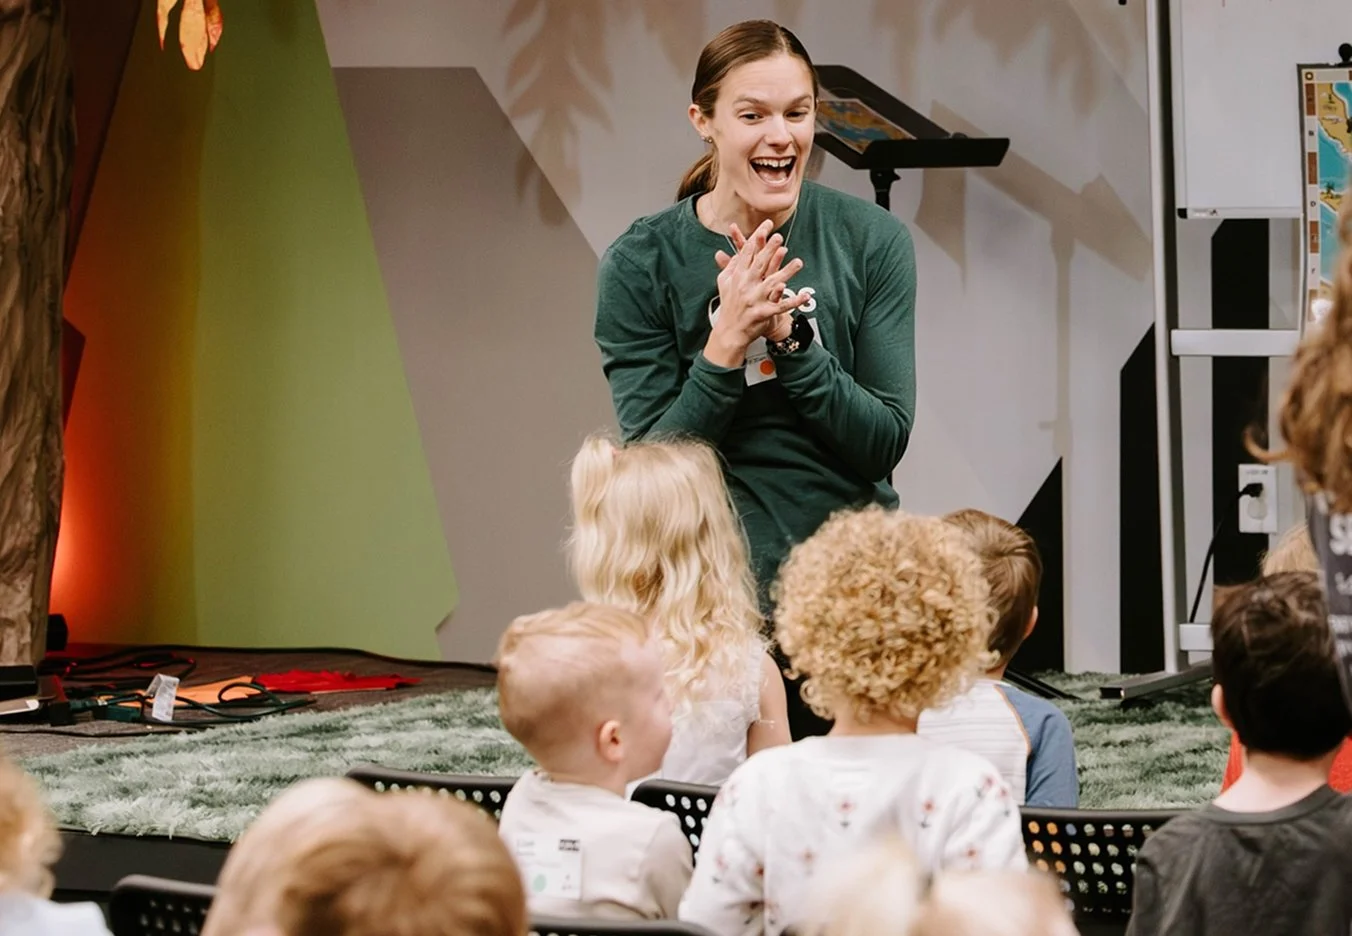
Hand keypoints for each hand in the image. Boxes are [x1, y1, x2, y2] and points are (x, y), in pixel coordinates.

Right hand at [704, 220, 809, 366]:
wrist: (729, 332)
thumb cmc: (729, 306)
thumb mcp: (723, 283)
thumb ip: (731, 266)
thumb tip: (737, 252)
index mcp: (737, 276)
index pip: (748, 253)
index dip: (758, 237)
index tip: (767, 226)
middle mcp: (746, 286)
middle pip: (759, 264)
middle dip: (769, 250)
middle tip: (779, 237)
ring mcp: (755, 299)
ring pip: (773, 283)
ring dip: (787, 272)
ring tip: (798, 262)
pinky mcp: (764, 312)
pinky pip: (782, 306)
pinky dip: (794, 301)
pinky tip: (805, 296)